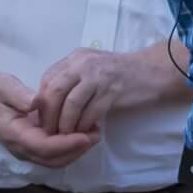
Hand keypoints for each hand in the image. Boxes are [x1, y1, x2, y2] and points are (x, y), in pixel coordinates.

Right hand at [0, 73, 99, 168]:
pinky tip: (83, 134)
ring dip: (76, 151)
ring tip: (93, 134)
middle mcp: (22, 149)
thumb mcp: (5, 87)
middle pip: (53, 160)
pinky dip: (71, 148)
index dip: (65, 144)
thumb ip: (20, 95)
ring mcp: (29, 151)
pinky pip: (56, 155)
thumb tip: (36, 102)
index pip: (43, 147)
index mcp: (14, 135)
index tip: (85, 136)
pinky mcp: (36, 149)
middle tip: (95, 135)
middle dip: (76, 150)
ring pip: (56, 161)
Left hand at [32, 47, 157, 135]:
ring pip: (71, 104)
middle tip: (50, 131)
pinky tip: (84, 132)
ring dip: (66, 124)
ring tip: (66, 135)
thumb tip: (48, 101)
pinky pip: (91, 113)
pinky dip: (84, 125)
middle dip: (49, 115)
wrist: (151, 72)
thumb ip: (71, 78)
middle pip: (55, 91)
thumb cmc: (118, 72)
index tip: (43, 118)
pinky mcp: (112, 91)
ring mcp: (98, 77)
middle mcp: (83, 64)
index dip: (42, 102)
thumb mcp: (90, 67)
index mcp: (75, 58)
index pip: (47, 79)